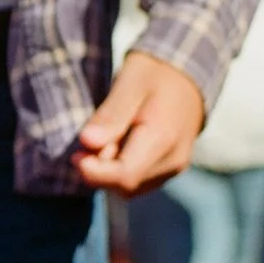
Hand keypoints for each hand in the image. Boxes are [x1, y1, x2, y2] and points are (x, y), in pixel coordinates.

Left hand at [72, 51, 205, 194]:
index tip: (75, 155)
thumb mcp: (129, 82)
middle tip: (91, 138)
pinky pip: (140, 182)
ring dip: (110, 170)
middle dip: (100, 169)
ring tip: (109, 136)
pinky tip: (119, 144)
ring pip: (131, 188)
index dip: (95, 172)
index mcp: (163, 138)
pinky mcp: (170, 169)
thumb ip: (110, 115)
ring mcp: (174, 167)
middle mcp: (173, 160)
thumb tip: (87, 142)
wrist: (188, 75)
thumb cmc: (155, 74)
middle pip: (126, 185)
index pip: (126, 175)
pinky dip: (122, 169)